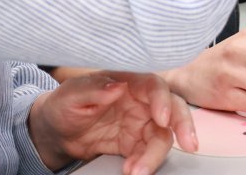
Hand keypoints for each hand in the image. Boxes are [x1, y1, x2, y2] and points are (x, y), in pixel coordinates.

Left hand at [28, 71, 195, 174]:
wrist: (56, 131)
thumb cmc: (64, 104)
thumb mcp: (71, 95)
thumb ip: (93, 88)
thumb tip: (117, 86)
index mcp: (128, 81)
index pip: (153, 85)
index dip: (162, 100)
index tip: (162, 118)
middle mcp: (140, 101)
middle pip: (172, 108)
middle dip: (183, 125)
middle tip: (189, 144)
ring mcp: (140, 123)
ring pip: (163, 136)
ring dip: (156, 155)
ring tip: (138, 171)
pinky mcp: (135, 143)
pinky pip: (148, 153)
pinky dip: (144, 164)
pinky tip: (131, 170)